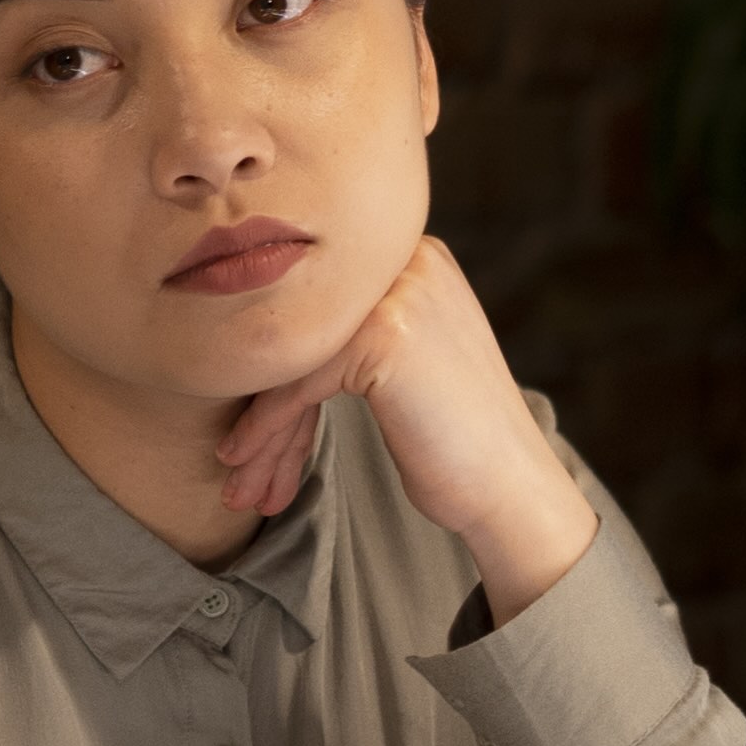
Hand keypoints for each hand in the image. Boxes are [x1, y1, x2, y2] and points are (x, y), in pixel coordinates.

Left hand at [203, 236, 598, 615]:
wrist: (511, 488)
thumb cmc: (455, 440)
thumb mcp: (409, 359)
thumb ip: (355, 327)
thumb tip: (256, 330)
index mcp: (414, 257)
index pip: (316, 310)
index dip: (274, 372)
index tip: (246, 429)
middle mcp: (410, 261)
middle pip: (300, 333)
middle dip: (259, 405)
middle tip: (234, 463)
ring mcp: (399, 294)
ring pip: (292, 360)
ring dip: (258, 429)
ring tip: (237, 483)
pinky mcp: (384, 336)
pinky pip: (297, 383)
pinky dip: (266, 428)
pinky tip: (243, 461)